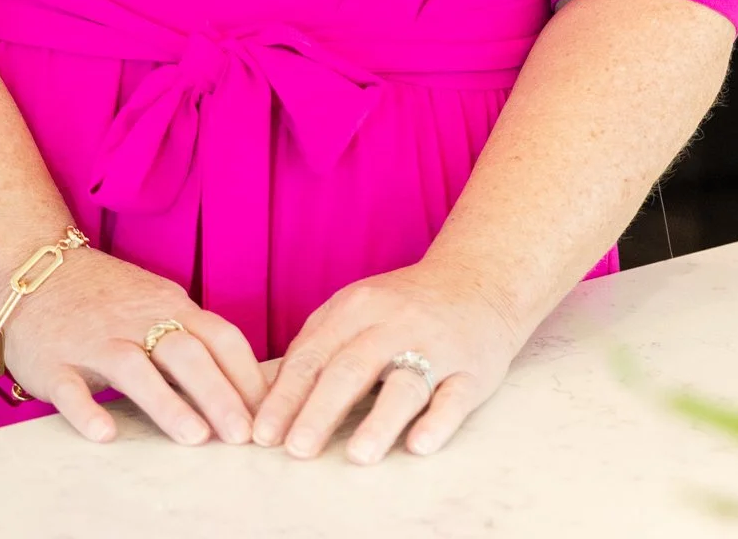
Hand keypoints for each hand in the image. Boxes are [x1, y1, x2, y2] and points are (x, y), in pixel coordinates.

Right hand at [1, 246, 267, 447]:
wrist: (32, 267)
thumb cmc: (107, 297)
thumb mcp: (157, 305)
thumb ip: (194, 341)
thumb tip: (244, 389)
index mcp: (169, 306)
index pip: (219, 337)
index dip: (247, 375)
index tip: (269, 413)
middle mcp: (136, 320)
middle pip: (186, 353)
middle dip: (218, 394)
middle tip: (243, 436)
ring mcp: (94, 339)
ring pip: (135, 368)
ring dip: (167, 403)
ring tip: (195, 438)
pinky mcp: (54, 361)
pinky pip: (71, 388)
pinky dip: (87, 410)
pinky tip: (105, 433)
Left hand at [251, 258, 522, 464]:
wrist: (478, 280)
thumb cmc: (402, 308)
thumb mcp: (353, 313)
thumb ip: (313, 348)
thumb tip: (259, 394)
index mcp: (357, 308)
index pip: (314, 354)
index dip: (286, 395)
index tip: (263, 434)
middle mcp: (394, 323)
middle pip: (352, 367)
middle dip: (320, 410)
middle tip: (295, 450)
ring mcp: (436, 346)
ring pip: (406, 382)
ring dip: (380, 421)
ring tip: (357, 456)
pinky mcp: (472, 369)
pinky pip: (455, 396)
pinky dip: (438, 421)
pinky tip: (419, 445)